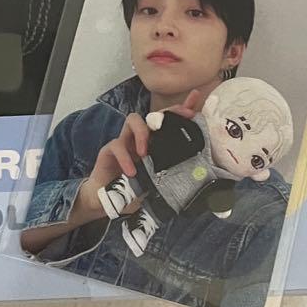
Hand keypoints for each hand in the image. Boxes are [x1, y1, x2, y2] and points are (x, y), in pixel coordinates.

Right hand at [74, 90, 203, 219]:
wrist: (108, 201)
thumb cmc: (136, 190)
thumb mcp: (158, 182)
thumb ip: (171, 174)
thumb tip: (198, 175)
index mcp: (155, 143)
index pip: (168, 121)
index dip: (180, 110)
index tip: (194, 105)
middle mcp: (140, 137)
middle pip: (153, 115)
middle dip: (165, 114)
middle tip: (176, 122)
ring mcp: (125, 141)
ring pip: (132, 120)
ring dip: (142, 133)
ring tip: (144, 153)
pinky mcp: (109, 150)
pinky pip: (117, 145)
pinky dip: (124, 157)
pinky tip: (131, 171)